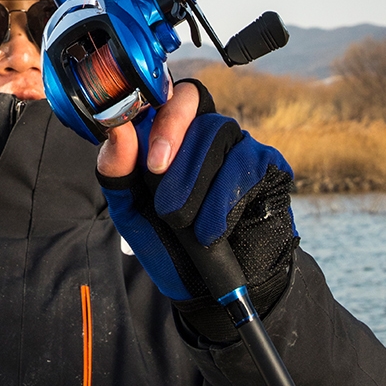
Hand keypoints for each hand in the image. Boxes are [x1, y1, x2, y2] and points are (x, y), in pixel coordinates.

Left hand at [97, 81, 297, 338]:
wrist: (209, 289)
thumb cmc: (167, 243)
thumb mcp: (129, 210)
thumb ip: (116, 170)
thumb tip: (117, 129)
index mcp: (172, 135)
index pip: (171, 96)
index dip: (162, 115)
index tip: (150, 156)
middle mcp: (207, 134)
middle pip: (194, 111)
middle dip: (174, 152)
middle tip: (162, 195)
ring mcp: (240, 147)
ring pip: (220, 133)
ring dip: (195, 183)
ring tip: (184, 224)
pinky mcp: (268, 167)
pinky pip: (248, 163)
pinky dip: (224, 198)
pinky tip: (212, 228)